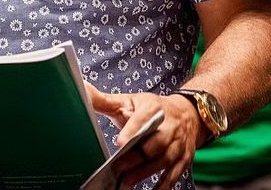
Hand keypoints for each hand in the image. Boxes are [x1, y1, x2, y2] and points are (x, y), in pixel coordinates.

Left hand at [86, 84, 201, 189]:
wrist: (188, 114)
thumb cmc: (154, 108)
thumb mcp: (131, 100)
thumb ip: (106, 100)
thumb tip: (83, 90)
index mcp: (152, 108)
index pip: (143, 119)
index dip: (132, 130)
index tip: (121, 142)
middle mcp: (168, 126)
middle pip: (154, 143)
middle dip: (137, 156)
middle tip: (118, 167)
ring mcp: (177, 144)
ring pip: (163, 159)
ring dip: (145, 172)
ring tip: (127, 181)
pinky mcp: (183, 159)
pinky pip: (174, 174)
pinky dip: (163, 185)